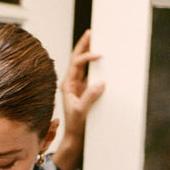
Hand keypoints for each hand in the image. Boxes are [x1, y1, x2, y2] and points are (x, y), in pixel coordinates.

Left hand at [55, 30, 103, 169]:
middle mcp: (71, 82)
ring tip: (95, 40)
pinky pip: (89, 74)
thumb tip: (101, 83)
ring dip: (88, 52)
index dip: (87, 57)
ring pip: (83, 65)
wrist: (75, 137)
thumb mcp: (81, 111)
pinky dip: (95, 66)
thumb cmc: (75, 125)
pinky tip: (101, 60)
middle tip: (90, 32)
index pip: (77, 64)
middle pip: (77, 59)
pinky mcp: (85, 91)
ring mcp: (78, 86)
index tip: (99, 55)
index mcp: (67, 84)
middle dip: (84, 45)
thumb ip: (90, 96)